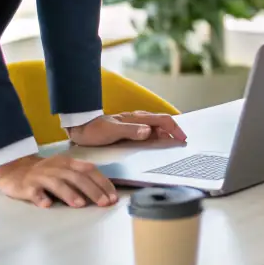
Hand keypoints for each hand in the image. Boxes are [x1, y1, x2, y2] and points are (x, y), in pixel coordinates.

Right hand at [0, 153, 118, 208]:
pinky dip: (40, 197)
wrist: (14, 169)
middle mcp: (56, 167)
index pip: (89, 170)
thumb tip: (105, 193)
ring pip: (57, 183)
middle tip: (104, 203)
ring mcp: (41, 176)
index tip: (113, 197)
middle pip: (76, 177)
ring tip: (80, 204)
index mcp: (68, 163)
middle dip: (92, 190)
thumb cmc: (46, 173)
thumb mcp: (64, 170)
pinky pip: (33, 192)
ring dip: (69, 193)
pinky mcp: (26, 186)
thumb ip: (81, 177)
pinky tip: (46, 205)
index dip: (102, 183)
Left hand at [66, 112, 186, 147]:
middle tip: (181, 143)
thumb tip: (148, 131)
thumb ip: (130, 131)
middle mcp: (138, 120)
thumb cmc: (94, 129)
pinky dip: (156, 137)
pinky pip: (148, 132)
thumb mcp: (112, 132)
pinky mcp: (129, 130)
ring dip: (166, 135)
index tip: (183, 139)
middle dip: (174, 131)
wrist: (80, 128)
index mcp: (137, 118)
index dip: (175, 129)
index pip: (163, 120)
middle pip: (162, 123)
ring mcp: (134, 125)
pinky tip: (155, 145)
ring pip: (156, 128)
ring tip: (172, 146)